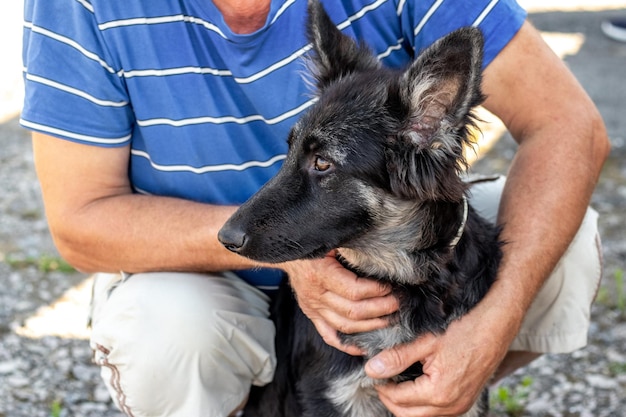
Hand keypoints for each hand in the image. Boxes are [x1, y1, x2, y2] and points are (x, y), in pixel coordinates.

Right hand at [281, 251, 398, 354]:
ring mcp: (313, 308)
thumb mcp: (333, 238)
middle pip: (353, 311)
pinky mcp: (312, 315)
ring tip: (391, 318)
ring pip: (345, 326)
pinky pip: (330, 336)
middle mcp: (315, 295)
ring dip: (372, 325)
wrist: (288, 251)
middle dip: (381, 309)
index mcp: (320, 274)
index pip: (354, 291)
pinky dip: (348, 345)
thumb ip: (353, 246)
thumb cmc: (314, 241)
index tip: (393, 286)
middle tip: (400, 302)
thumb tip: (383, 251)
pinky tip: (366, 346)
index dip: (377, 291)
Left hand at [364, 299, 517, 416]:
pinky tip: (414, 381)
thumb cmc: (464, 329)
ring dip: (405, 402)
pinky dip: (421, 401)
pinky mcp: (464, 400)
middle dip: (390, 397)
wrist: (497, 324)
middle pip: (407, 413)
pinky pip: (436, 410)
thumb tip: (371, 369)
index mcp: (439, 393)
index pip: (397, 399)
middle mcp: (451, 406)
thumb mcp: (426, 341)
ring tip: (395, 377)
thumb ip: (397, 357)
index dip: (381, 385)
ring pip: (421, 415)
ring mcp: (460, 405)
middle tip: (381, 376)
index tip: (373, 370)